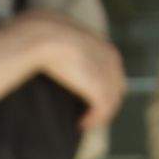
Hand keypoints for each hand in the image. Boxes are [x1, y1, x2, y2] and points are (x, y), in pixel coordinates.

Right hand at [24, 13, 128, 136]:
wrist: (43, 36)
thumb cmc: (44, 35)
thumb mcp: (61, 37)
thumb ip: (68, 48)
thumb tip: (55, 55)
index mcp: (105, 47)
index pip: (113, 73)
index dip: (103, 88)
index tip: (86, 99)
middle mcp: (112, 60)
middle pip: (116, 89)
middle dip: (104, 103)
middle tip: (87, 115)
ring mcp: (108, 75)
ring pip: (111, 102)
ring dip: (98, 115)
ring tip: (82, 123)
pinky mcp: (100, 90)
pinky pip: (103, 111)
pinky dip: (93, 120)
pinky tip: (80, 124)